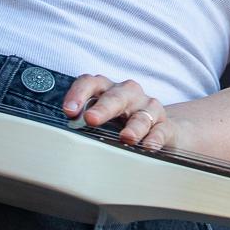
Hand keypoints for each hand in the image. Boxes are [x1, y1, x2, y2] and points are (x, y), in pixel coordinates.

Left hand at [62, 76, 182, 151]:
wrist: (158, 128)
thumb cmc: (122, 120)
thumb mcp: (102, 117)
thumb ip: (83, 120)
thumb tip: (65, 133)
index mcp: (108, 89)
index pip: (90, 83)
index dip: (78, 94)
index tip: (68, 111)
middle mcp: (129, 94)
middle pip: (115, 97)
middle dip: (103, 108)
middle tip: (91, 119)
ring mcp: (148, 108)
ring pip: (141, 115)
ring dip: (134, 126)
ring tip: (126, 137)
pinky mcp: (164, 124)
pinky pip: (160, 130)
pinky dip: (155, 138)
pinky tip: (149, 146)